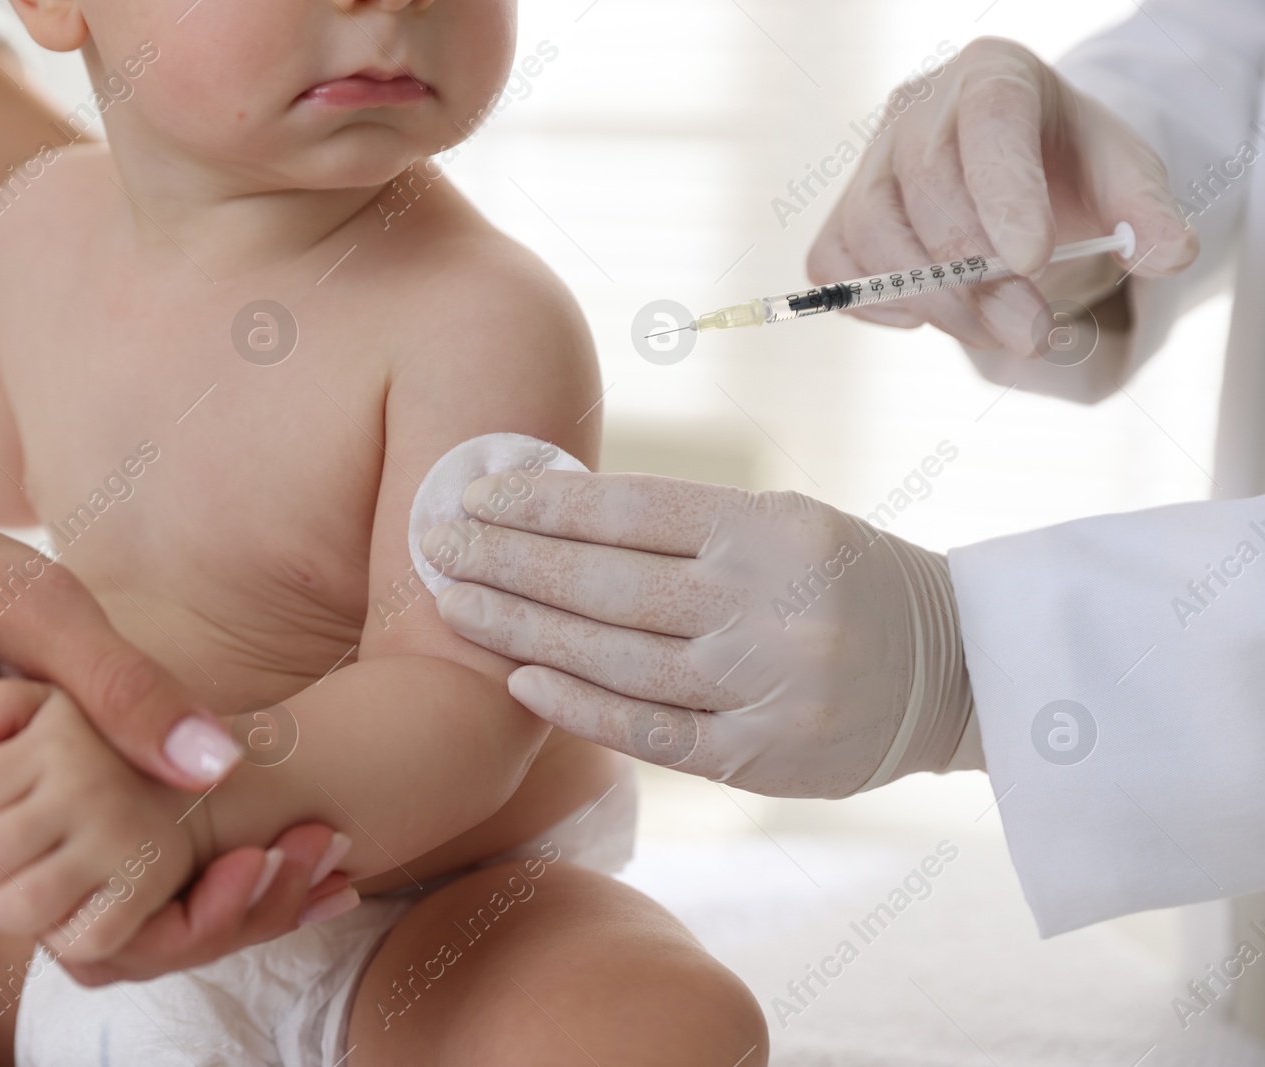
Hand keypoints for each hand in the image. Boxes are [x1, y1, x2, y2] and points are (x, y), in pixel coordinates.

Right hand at [0, 680, 358, 974]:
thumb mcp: (34, 607)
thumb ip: (122, 688)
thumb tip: (220, 765)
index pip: (116, 923)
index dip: (219, 910)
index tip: (298, 852)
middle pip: (118, 935)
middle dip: (230, 912)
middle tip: (330, 855)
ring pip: (100, 904)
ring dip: (200, 888)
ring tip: (309, 841)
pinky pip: (78, 862)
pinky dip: (158, 853)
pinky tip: (239, 818)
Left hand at [424, 470, 978, 797]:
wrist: (962, 672)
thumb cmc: (851, 581)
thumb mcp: (787, 524)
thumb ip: (690, 529)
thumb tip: (560, 518)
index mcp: (772, 530)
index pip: (633, 510)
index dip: (546, 502)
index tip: (477, 493)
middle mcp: (766, 605)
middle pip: (608, 582)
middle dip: (510, 559)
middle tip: (437, 541)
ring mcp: (762, 686)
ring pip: (616, 656)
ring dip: (523, 629)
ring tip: (454, 603)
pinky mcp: (758, 756)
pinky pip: (649, 730)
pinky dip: (578, 705)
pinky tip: (517, 679)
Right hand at [808, 37, 1196, 372]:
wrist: (1016, 182)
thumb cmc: (1066, 171)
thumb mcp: (1121, 178)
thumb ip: (1148, 212)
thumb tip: (1168, 254)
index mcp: (994, 75)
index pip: (988, 120)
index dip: (1003, 192)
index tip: (1031, 260)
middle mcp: (918, 108)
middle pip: (923, 186)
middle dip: (973, 274)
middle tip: (1029, 331)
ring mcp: (870, 161)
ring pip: (870, 230)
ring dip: (931, 300)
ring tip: (994, 334)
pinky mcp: (843, 213)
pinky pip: (833, 261)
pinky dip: (872, 300)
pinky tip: (927, 318)